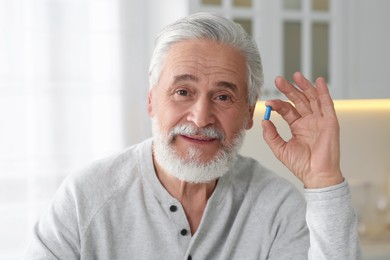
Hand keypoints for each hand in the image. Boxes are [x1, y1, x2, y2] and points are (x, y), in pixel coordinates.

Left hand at [262, 72, 343, 188]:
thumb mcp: (280, 148)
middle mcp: (308, 121)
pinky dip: (324, 92)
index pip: (287, 110)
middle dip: (289, 89)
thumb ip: (270, 135)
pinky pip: (327, 104)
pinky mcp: (330, 122)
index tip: (268, 102)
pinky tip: (319, 82)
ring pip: (312, 98)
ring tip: (296, 75)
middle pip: (298, 100)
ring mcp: (319, 120)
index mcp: (297, 126)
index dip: (278, 104)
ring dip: (305, 86)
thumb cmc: (301, 165)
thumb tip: (263, 120)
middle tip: (279, 80)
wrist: (316, 175)